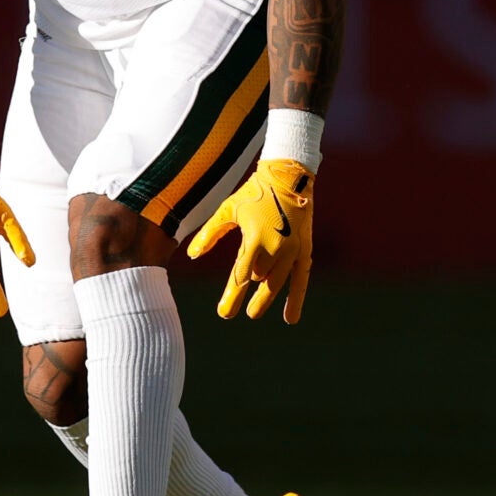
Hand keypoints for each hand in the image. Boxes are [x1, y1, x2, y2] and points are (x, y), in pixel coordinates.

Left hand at [188, 159, 313, 323]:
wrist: (288, 177)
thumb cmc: (254, 193)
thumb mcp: (229, 210)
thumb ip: (210, 233)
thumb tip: (191, 254)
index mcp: (255, 238)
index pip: (241, 275)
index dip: (232, 295)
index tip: (224, 312)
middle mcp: (276, 247)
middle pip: (258, 281)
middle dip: (246, 298)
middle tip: (230, 313)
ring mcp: (293, 250)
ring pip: (277, 283)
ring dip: (265, 299)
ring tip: (254, 312)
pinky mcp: (305, 250)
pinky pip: (301, 280)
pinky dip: (296, 300)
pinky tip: (290, 318)